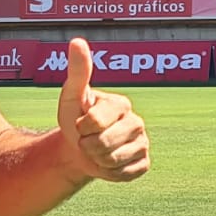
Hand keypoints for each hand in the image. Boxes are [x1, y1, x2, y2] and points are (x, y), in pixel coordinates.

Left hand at [57, 38, 149, 182]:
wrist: (78, 149)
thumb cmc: (74, 118)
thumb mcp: (72, 95)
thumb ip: (78, 71)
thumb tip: (77, 41)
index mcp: (121, 103)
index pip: (95, 122)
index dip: (81, 127)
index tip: (81, 122)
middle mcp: (136, 122)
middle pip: (104, 143)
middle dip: (88, 145)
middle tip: (87, 139)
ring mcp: (143, 143)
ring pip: (113, 160)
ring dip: (97, 159)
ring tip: (96, 150)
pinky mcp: (143, 164)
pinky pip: (124, 174)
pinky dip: (109, 172)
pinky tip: (108, 162)